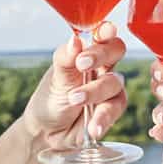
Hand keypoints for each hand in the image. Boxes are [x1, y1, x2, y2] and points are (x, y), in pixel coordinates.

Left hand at [22, 21, 126, 148]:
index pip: (102, 35)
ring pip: (115, 82)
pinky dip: (103, 117)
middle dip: (101, 55)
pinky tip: (92, 126)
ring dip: (94, 91)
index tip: (102, 32)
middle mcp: (102, 67)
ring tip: (74, 100)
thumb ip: (66, 58)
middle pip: (116, 50)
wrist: (46, 132)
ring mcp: (109, 88)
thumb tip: (75, 40)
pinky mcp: (113, 109)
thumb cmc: (51, 99)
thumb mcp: (55, 77)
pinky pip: (115, 109)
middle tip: (82, 64)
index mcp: (87, 52)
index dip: (106, 31)